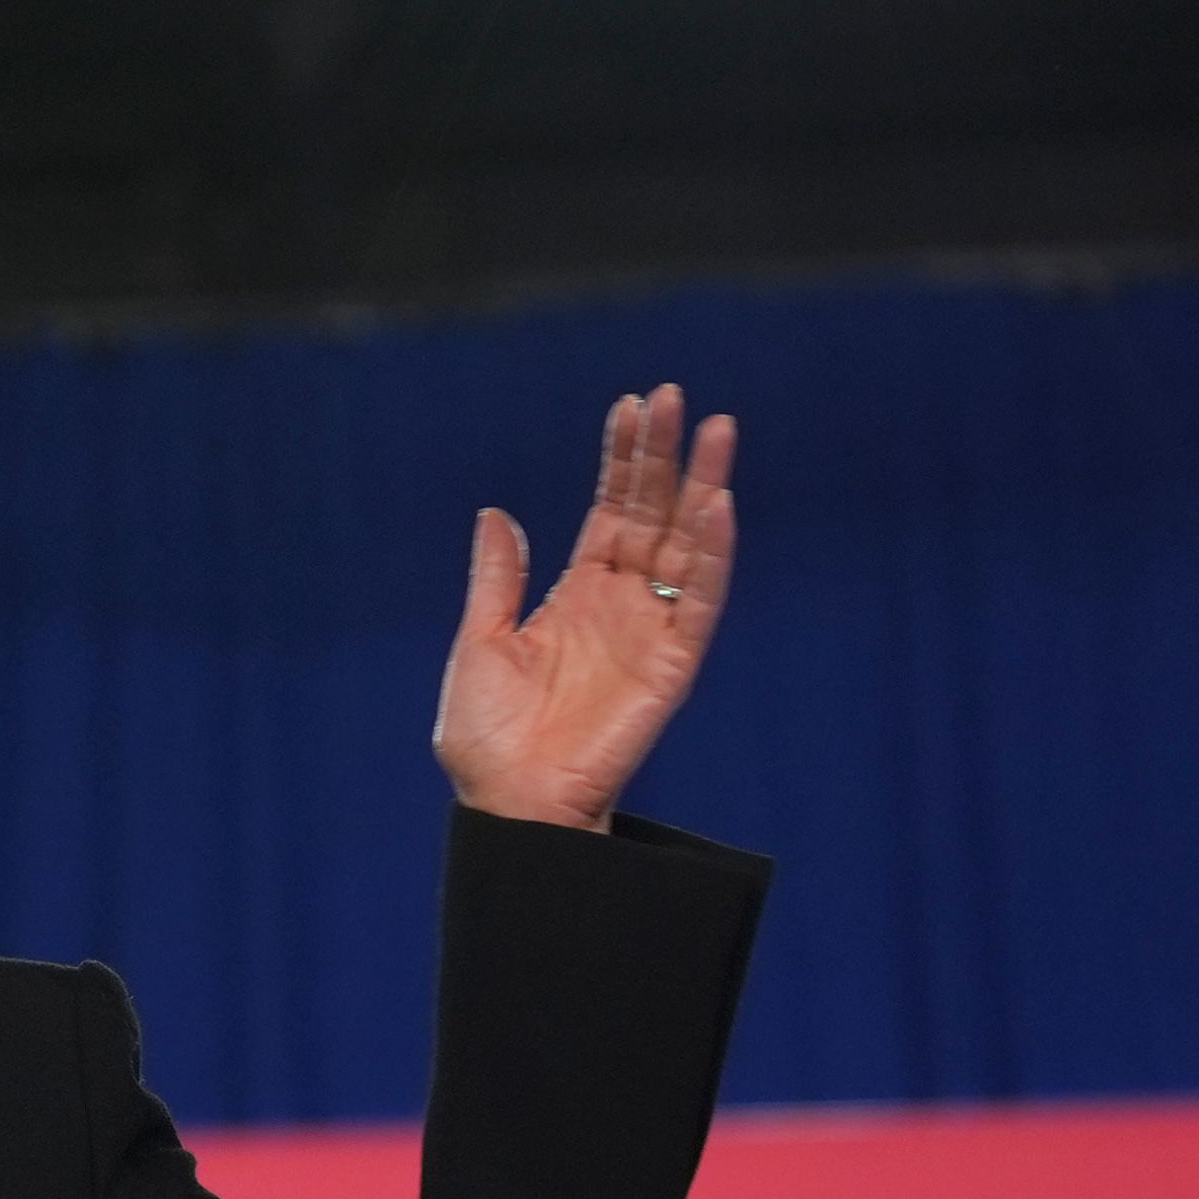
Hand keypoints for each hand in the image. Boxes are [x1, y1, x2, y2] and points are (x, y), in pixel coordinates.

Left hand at [435, 384, 737, 830]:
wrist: (508, 802)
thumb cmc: (488, 738)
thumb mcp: (480, 643)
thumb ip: (498, 579)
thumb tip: (496, 513)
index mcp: (576, 594)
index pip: (610, 509)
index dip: (621, 459)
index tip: (629, 407)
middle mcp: (621, 603)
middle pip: (654, 512)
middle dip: (664, 455)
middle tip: (673, 396)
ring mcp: (650, 630)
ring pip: (687, 544)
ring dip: (703, 487)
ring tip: (715, 430)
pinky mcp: (672, 664)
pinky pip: (700, 601)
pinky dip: (712, 554)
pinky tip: (717, 505)